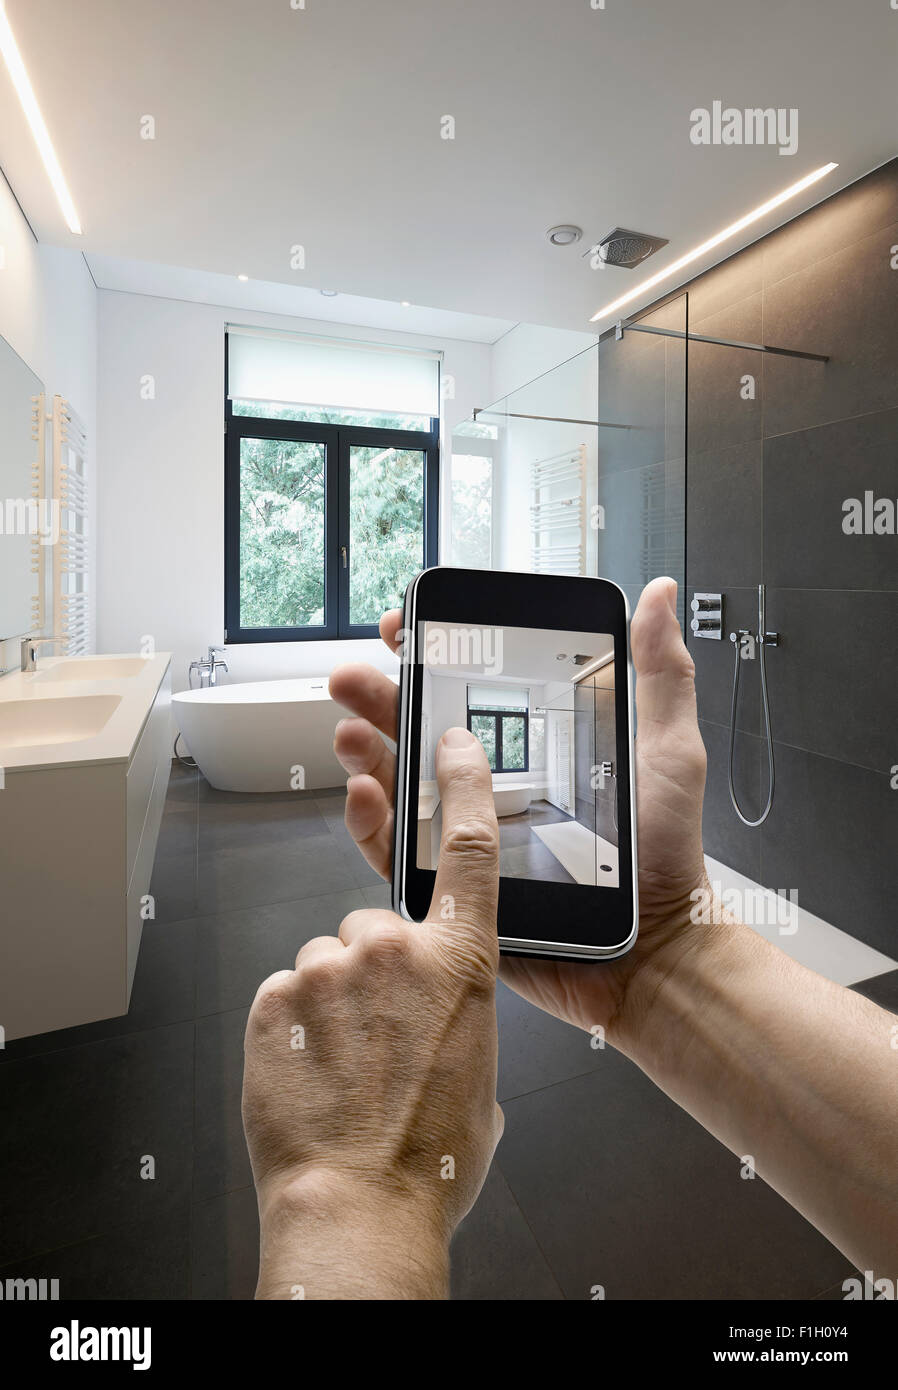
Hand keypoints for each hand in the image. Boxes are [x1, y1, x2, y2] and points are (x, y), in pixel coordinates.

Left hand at [241, 725, 502, 1298]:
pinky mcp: (276, 996)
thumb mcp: (480, 1077)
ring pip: (328, 961)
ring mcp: (330, 969)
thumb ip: (459, 1019)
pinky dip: (297, 1026)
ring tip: (344, 1065)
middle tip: (380, 1037)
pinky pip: (288, 994)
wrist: (361, 1207)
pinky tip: (312, 1072)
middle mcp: (396, 951)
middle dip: (376, 970)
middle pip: (377, 926)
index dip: (461, 785)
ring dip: (334, 1001)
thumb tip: (437, 1016)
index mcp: (462, 966)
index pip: (468, 849)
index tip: (447, 739)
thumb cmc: (433, 1158)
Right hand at [328, 577, 710, 1052]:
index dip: (431, 656)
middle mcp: (491, 786)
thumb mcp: (667, 750)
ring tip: (352, 730)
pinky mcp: (449, 886)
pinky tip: (367, 793)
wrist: (653, 949)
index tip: (406, 629)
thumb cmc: (665, 856)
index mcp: (531, 748)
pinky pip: (396, 853)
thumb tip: (658, 596)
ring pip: (398, 785)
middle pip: (419, 730)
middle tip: (352, 677)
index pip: (469, 690)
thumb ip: (660, 673)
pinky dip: (371, 822)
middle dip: (379, 697)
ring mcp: (466, 835)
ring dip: (366, 752)